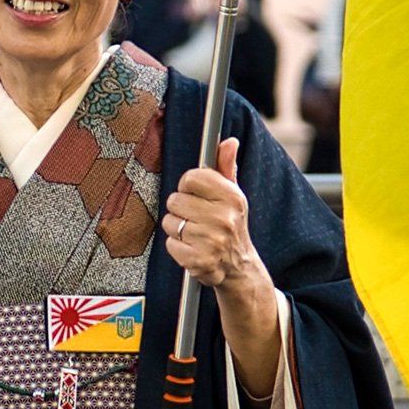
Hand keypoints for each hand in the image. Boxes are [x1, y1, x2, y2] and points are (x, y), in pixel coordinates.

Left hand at [162, 138, 255, 287]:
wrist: (238, 266)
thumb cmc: (230, 223)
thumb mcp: (232, 194)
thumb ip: (225, 166)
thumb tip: (229, 142)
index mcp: (232, 197)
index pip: (191, 178)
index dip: (188, 186)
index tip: (197, 195)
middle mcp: (224, 218)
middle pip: (175, 200)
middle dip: (181, 209)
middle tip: (197, 218)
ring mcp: (212, 241)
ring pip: (169, 222)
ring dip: (177, 228)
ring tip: (195, 233)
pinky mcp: (199, 260)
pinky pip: (170, 244)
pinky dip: (177, 247)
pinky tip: (192, 248)